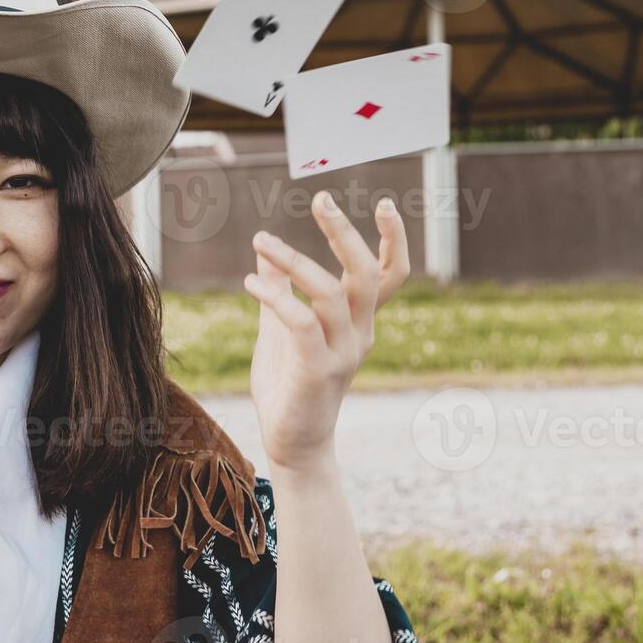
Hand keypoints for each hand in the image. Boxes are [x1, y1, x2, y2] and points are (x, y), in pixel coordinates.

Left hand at [242, 191, 408, 472]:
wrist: (292, 444)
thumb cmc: (289, 384)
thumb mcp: (281, 328)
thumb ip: (280, 290)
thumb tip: (266, 250)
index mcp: (359, 322)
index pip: (391, 274)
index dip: (393, 238)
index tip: (380, 202)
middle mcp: (360, 334)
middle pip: (366, 273)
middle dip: (345, 233)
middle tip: (322, 199)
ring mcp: (342, 353)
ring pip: (331, 292)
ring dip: (295, 261)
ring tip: (262, 239)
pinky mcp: (317, 370)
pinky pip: (302, 322)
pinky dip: (276, 297)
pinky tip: (250, 284)